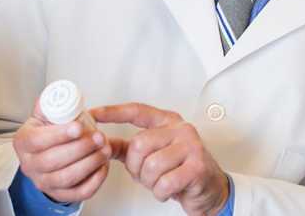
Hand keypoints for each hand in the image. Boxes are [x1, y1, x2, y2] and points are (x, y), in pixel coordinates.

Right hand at [12, 99, 115, 203]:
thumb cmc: (50, 131)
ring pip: (67, 177)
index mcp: (24, 142)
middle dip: (81, 147)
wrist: (49, 153)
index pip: (37, 141)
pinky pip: (79, 193)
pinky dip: (95, 180)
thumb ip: (53, 103)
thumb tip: (61, 92)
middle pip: (53, 161)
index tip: (79, 127)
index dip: (59, 134)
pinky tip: (103, 165)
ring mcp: (45, 182)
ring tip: (105, 149)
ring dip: (90, 162)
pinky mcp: (61, 194)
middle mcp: (30, 165)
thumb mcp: (47, 113)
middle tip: (100, 136)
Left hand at [91, 103, 229, 215]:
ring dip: (150, 183)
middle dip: (136, 168)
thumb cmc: (181, 170)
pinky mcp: (197, 166)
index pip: (137, 111)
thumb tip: (102, 143)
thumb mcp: (154, 154)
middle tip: (146, 175)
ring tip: (160, 182)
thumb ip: (128, 148)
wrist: (210, 188)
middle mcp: (181, 129)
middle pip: (139, 144)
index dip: (114, 112)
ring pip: (151, 166)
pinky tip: (168, 189)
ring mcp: (191, 146)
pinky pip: (165, 183)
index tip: (94, 114)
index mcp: (168, 122)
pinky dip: (161, 192)